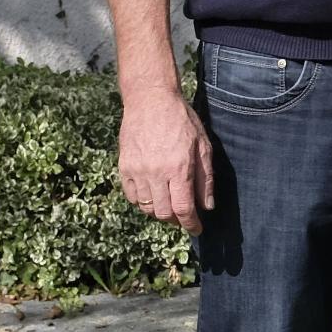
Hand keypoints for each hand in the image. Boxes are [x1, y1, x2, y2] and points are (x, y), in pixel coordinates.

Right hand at [118, 87, 214, 236]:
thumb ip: (205, 179)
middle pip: (163, 213)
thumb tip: (207, 206)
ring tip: (170, 204)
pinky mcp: (124, 167)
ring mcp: (137, 171)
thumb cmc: (182, 121)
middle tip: (184, 217)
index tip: (196, 230)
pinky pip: (132, 196)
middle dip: (176, 220)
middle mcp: (156, 173)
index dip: (191, 224)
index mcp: (178, 169)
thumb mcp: (203, 146)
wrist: (150, 101)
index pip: (183, 209)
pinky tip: (153, 195)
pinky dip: (143, 202)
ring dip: (160, 212)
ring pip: (146, 208)